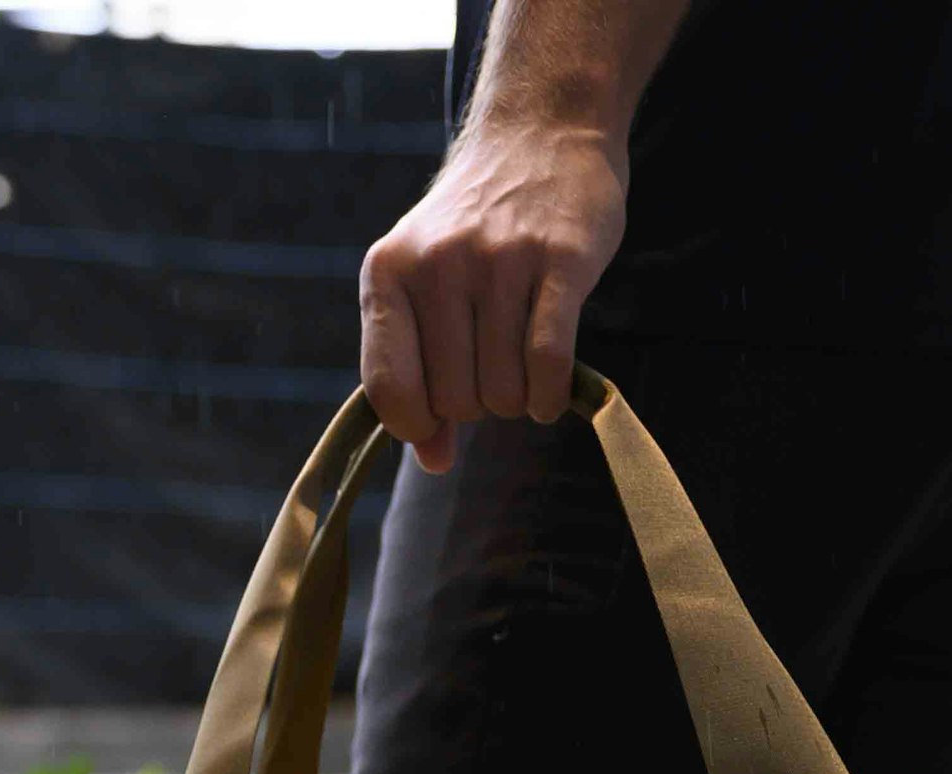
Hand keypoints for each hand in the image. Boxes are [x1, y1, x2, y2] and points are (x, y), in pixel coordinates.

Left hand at [357, 122, 629, 471]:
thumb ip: (417, 368)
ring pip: (503, 391)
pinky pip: (549, 364)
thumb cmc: (475, 227)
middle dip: (478, 405)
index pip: (389, 389)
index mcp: (388, 272)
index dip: (416, 425)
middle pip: (455, 399)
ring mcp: (500, 259)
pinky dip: (550, 397)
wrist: (541, 134)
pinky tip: (552, 394)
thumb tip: (433, 461)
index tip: (439, 423)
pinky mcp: (562, 260)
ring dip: (519, 400)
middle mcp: (439, 264)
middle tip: (493, 371)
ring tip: (522, 368)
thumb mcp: (423, 283)